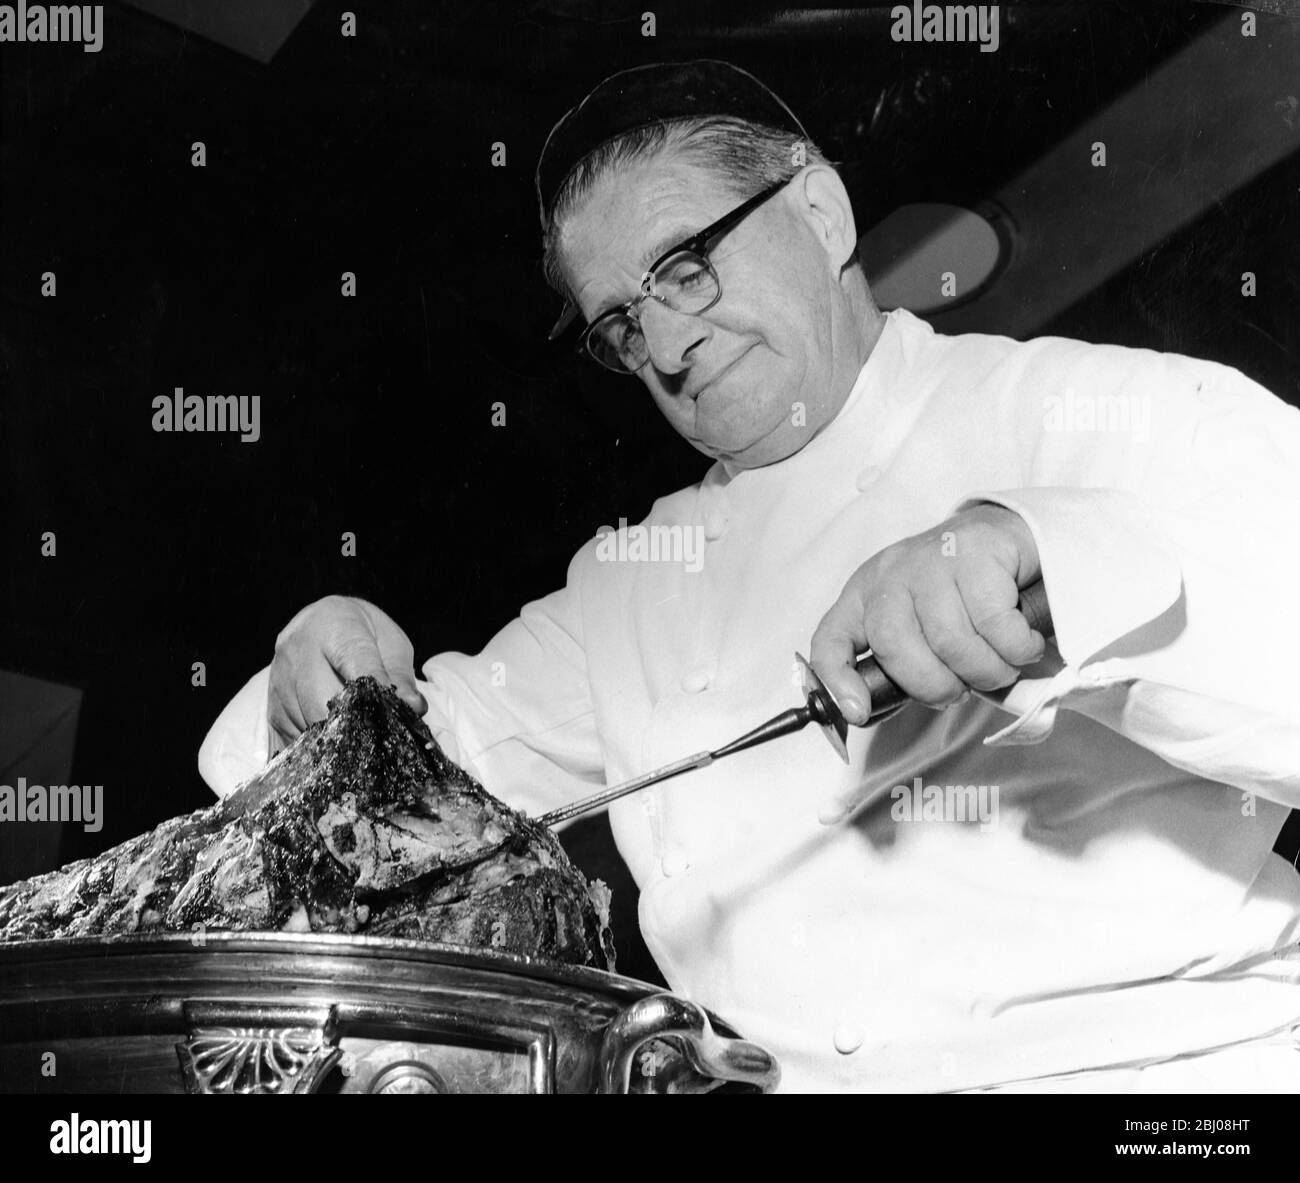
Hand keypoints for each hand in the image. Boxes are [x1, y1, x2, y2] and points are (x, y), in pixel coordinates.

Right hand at [268, 595, 427, 753]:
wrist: (320, 624)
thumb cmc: (363, 635)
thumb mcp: (390, 644)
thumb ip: (400, 675)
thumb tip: (413, 707)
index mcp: (335, 627)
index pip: (355, 659)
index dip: (375, 687)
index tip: (393, 709)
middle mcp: (299, 651)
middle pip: (322, 701)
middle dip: (353, 725)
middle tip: (378, 738)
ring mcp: (280, 680)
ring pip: (306, 724)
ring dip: (335, 740)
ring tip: (359, 741)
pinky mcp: (271, 708)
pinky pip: (291, 739)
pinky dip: (317, 748)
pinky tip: (336, 746)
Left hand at [810, 505, 1045, 723]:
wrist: (1013, 535)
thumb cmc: (965, 596)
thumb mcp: (921, 626)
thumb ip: (902, 664)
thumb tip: (871, 712)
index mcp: (866, 595)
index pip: (830, 638)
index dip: (836, 678)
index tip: (858, 711)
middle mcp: (891, 574)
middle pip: (893, 645)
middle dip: (934, 685)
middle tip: (964, 689)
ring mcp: (931, 559)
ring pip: (949, 640)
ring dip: (985, 671)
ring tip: (1002, 665)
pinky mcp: (976, 552)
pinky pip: (994, 624)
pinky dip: (1017, 648)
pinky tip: (1025, 642)